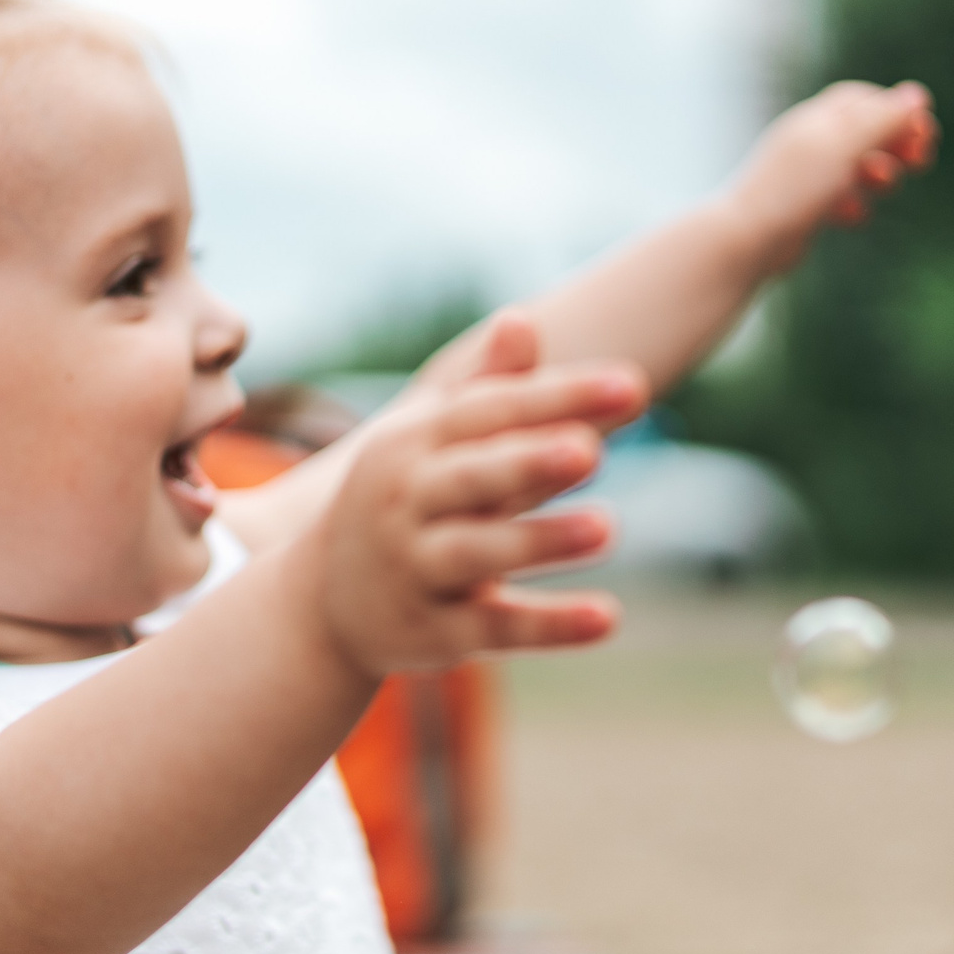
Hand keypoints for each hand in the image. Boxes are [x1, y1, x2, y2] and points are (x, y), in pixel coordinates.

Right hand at [312, 313, 646, 675]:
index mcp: (411, 445)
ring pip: (480, 553)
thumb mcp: (428, 442)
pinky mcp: (436, 633)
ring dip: (541, 541)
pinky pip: (496, 627)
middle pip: (471, 478)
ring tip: (607, 528)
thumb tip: (523, 320)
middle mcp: (405, 504)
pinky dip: (551, 625)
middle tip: (591, 449)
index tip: (631, 386)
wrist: (321, 603)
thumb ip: (486, 387)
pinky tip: (608, 617)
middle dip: (527, 462)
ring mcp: (416, 570)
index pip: (489, 412)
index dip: (558, 397)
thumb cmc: (402, 502)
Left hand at [725, 79, 937, 270]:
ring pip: (853, 169)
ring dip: (878, 175)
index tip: (924, 130)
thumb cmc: (794, 189)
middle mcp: (808, 145)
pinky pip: (836, 201)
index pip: (863, 101)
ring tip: (885, 187)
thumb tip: (918, 96)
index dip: (896, 111)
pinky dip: (853, 205)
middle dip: (895, 144)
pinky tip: (854, 218)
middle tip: (922, 161)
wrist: (746, 240)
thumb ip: (881, 121)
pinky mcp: (800, 211)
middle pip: (862, 134)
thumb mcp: (844, 147)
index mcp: (816, 121)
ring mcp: (803, 179)